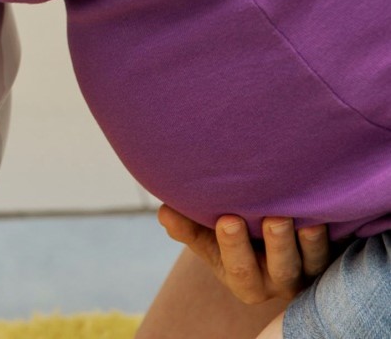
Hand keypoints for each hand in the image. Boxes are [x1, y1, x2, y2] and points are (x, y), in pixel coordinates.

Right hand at [158, 205, 330, 304]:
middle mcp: (277, 282)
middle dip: (276, 245)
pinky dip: (325, 238)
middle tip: (272, 219)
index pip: (239, 268)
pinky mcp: (326, 259)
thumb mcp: (207, 238)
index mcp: (244, 282)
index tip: (228, 219)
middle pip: (279, 269)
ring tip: (296, 218)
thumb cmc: (232, 237)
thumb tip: (164, 212)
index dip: (234, 246)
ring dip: (305, 243)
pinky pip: (331, 254)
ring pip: (309, 264)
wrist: (265, 237)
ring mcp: (305, 272)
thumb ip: (187, 228)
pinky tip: (319, 217)